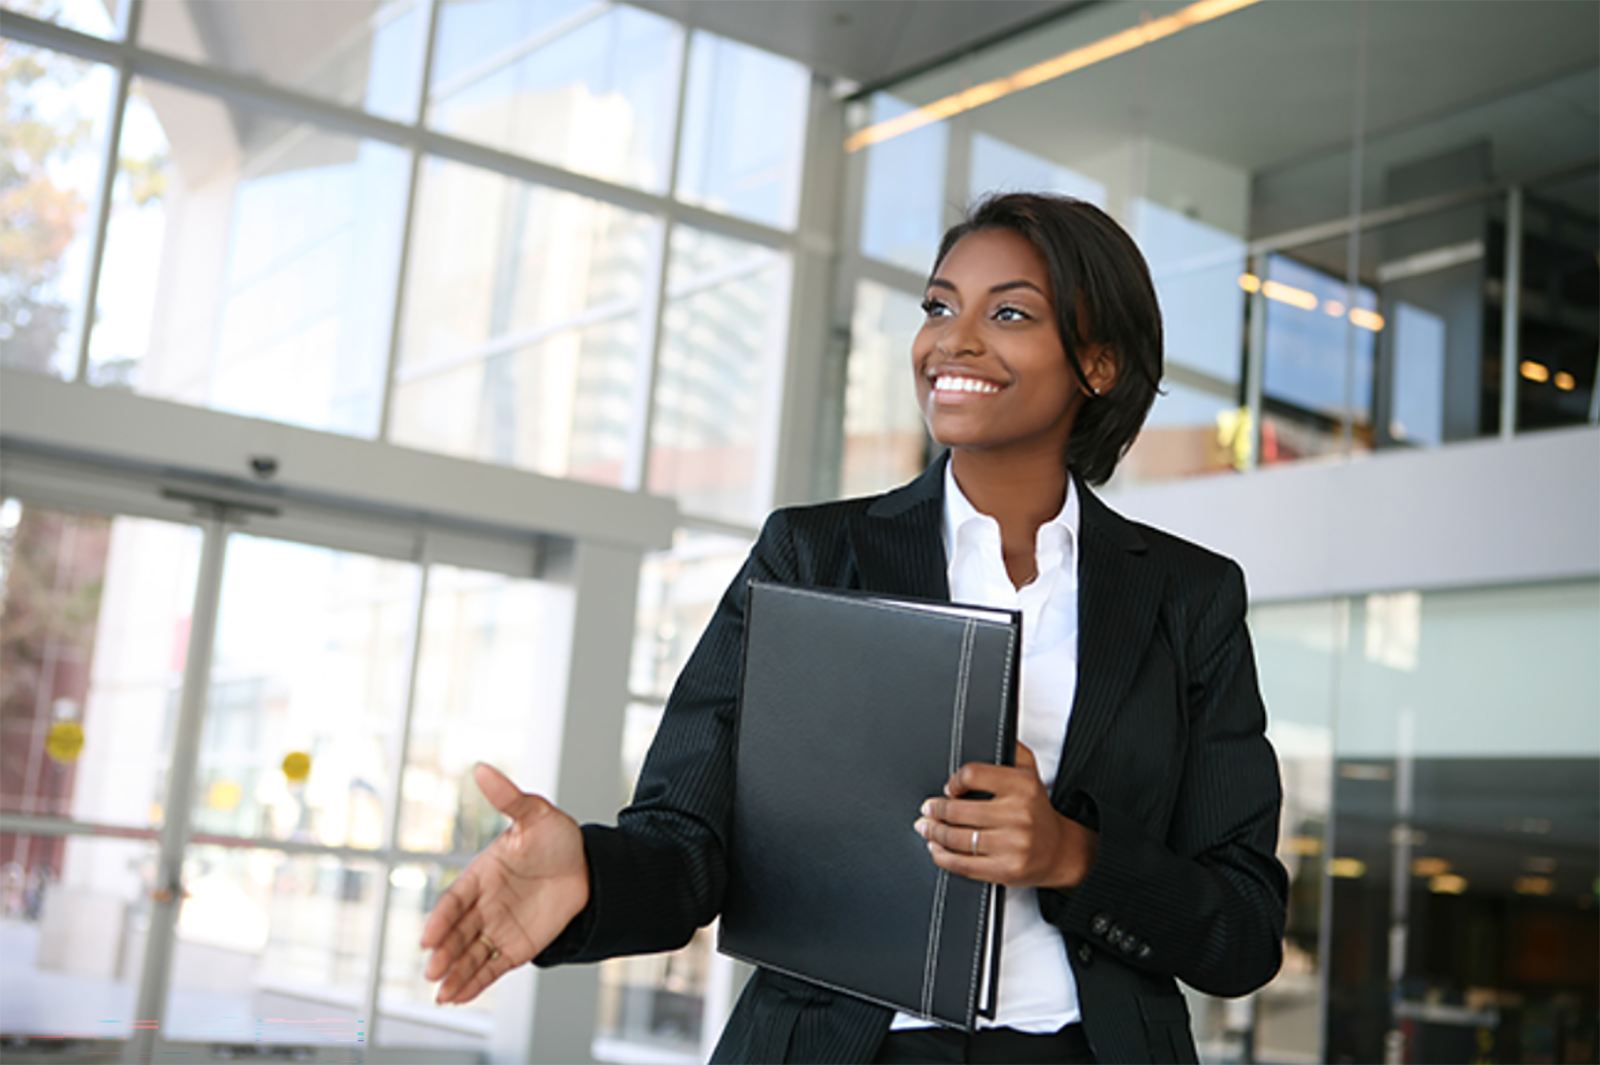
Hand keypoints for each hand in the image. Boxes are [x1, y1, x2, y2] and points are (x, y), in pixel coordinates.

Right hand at [421, 763, 588, 1004]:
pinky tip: (457, 997)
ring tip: (441, 994)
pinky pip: (491, 967)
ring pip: (471, 954)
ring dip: (455, 973)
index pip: (455, 900)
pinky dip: (475, 983)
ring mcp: (498, 927)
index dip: (441, 919)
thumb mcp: (535, 814)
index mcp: (481, 874)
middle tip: (432, 971)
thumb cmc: (557, 837)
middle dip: (444, 952)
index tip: (428, 937)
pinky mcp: (515, 947)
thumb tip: (482, 768)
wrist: (588, 866)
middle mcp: (484, 904)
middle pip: (458, 933)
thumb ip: (508, 798)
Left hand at [913, 743, 1097, 889]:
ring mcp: (1012, 844)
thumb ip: (1012, 751)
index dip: (954, 782)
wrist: (1061, 851)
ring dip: (935, 832)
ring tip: (926, 827)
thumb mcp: (1031, 774)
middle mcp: (1018, 815)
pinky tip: (936, 849)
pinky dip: (943, 856)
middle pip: (959, 810)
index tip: (949, 789)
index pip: (973, 775)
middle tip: (927, 809)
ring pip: (958, 838)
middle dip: (936, 810)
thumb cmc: (1038, 812)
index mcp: (1022, 786)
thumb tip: (987, 735)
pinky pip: (964, 864)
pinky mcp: (1006, 869)